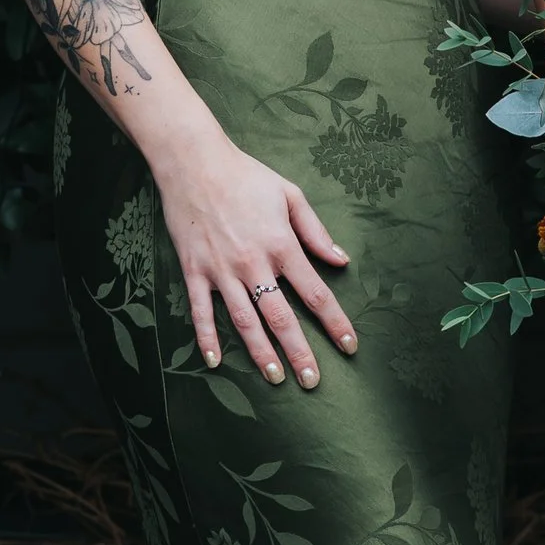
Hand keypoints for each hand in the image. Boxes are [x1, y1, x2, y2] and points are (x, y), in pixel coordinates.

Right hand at [152, 126, 357, 387]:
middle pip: (282, 318)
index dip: (335, 323)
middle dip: (300, 352)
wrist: (194, 163)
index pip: (316, 293)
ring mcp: (222, 270)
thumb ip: (315, 231)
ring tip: (276, 378)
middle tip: (312, 381)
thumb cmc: (246, 176)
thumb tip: (340, 260)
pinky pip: (201, 311)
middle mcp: (254, 264)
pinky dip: (207, 337)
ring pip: (244, 322)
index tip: (349, 346)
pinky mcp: (194, 270)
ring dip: (260, 353)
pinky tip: (215, 361)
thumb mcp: (290, 195)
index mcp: (282, 245)